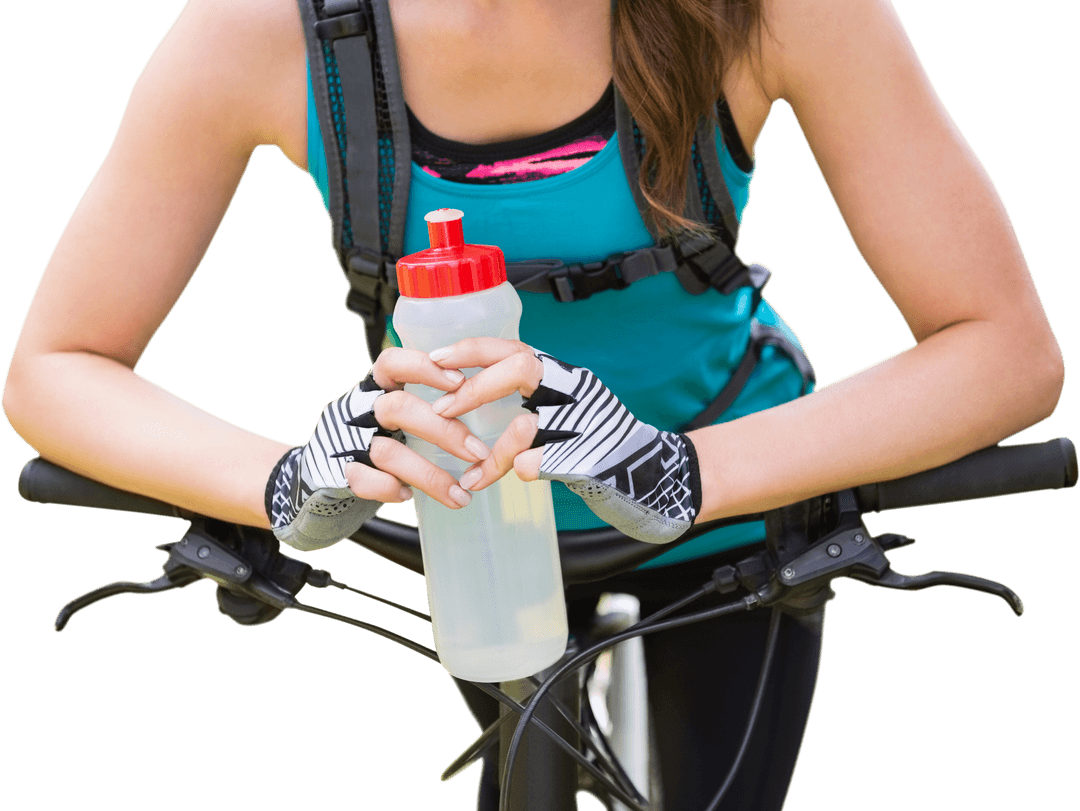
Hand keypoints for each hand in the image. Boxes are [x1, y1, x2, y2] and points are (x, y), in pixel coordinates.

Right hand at [268, 349, 493, 550]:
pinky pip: (364, 480)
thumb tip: (484, 402)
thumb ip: (425, 404)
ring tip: (461, 495)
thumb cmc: (375, 437)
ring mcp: (346, 441)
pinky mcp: (337, 471)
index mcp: (375, 387)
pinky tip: (408, 495)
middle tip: (478, 452)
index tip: (459, 381)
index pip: (392, 363)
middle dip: (442, 431)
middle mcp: (359, 410)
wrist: (320, 473)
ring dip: (428, 475)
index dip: (423, 367)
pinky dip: (388, 488)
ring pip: (386, 452)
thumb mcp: (395, 411)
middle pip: (397, 409)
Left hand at [429, 340, 701, 543]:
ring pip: (525, 425)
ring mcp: (586, 423)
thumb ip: (527, 402)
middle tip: (444, 410)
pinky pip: (538, 463)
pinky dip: (519, 473)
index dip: (471, 349)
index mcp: (564, 376)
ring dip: (493, 453)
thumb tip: (465, 398)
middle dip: (474, 390)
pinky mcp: (591, 459)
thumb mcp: (564, 413)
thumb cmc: (599, 448)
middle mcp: (576, 390)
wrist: (656, 479)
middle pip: (519, 368)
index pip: (513, 347)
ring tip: (475, 474)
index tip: (435, 358)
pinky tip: (508, 483)